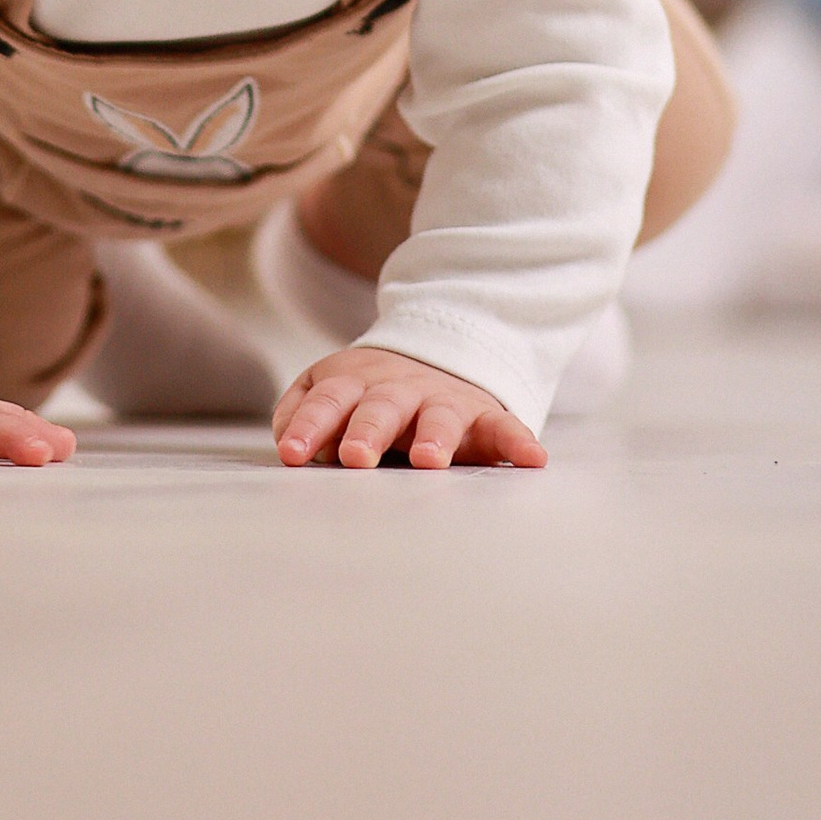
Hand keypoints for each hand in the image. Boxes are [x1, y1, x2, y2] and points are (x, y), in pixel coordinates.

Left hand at [273, 345, 546, 472]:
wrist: (437, 358)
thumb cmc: (372, 394)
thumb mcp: (333, 389)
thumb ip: (302, 412)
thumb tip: (288, 442)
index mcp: (356, 383)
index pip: (328, 401)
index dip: (311, 426)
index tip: (294, 455)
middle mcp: (399, 389)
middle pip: (380, 407)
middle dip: (367, 431)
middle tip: (355, 457)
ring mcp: (444, 401)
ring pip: (439, 416)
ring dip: (434, 436)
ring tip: (429, 460)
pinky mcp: (484, 416)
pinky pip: (504, 428)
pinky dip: (517, 442)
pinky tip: (532, 460)